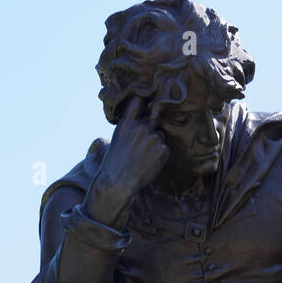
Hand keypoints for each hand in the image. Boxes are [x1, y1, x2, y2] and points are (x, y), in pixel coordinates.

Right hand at [84, 97, 168, 228]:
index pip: (139, 101)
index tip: (148, 103)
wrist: (118, 181)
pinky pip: (165, 147)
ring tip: (144, 156)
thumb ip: (131, 124)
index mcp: (127, 123)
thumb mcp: (118, 137)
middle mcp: (140, 127)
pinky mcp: (162, 149)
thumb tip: (147, 116)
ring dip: (156, 142)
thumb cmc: (116, 161)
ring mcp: (152, 138)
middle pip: (154, 118)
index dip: (144, 102)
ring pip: (161, 134)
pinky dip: (160, 154)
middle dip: (153, 125)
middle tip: (145, 140)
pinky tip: (149, 162)